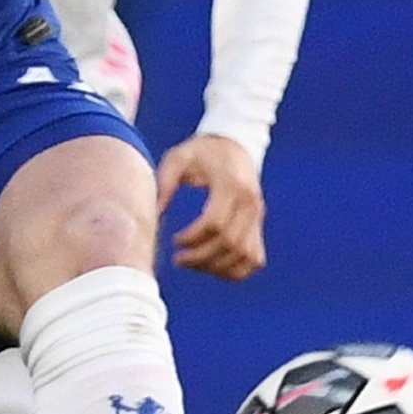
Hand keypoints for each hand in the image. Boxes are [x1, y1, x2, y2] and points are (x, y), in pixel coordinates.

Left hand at [159, 133, 266, 279]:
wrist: (234, 144)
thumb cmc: (202, 151)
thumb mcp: (178, 158)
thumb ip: (164, 183)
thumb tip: (154, 214)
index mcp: (231, 184)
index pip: (215, 223)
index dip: (192, 238)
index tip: (174, 240)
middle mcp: (250, 202)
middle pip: (229, 243)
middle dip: (201, 257)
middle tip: (178, 259)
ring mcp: (258, 215)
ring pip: (244, 255)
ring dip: (217, 267)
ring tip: (193, 263)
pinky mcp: (259, 224)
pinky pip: (254, 258)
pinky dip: (236, 269)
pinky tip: (212, 266)